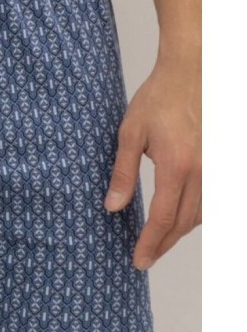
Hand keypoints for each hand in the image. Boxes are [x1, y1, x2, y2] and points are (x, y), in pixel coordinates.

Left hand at [104, 57, 200, 269]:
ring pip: (200, 215)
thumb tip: (113, 206)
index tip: (138, 259)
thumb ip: (122, 173)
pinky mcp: (219, 163)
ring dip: (178, 232)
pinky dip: (193, 216)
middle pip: (183, 223)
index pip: (162, 217)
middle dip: (163, 244)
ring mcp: (214, 168)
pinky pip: (209, 201)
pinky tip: (178, 219)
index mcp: (176, 165)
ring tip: (157, 242)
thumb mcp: (130, 133)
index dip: (150, 242)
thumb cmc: (158, 99)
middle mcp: (201, 171)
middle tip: (144, 258)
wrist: (191, 72)